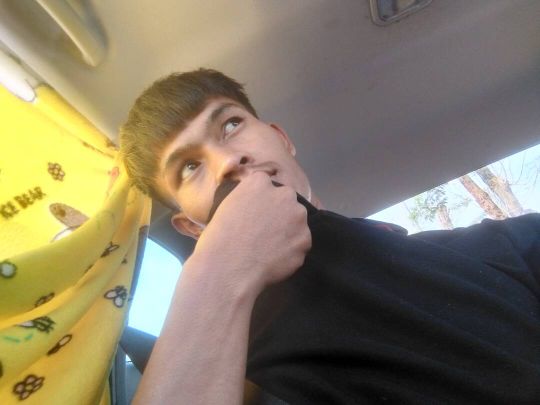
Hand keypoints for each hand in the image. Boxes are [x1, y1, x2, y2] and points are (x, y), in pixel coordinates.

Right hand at [187, 171, 311, 298]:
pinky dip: (292, 252)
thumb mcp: (227, 207)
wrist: (229, 268)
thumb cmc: (219, 238)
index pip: (266, 185)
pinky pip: (300, 245)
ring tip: (271, 249)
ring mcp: (298, 217)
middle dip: (280, 213)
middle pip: (286, 200)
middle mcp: (284, 194)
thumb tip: (255, 208)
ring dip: (289, 232)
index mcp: (259, 182)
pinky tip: (276, 261)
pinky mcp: (305, 241)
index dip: (262, 202)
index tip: (255, 215)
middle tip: (265, 232)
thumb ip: (247, 201)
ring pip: (297, 223)